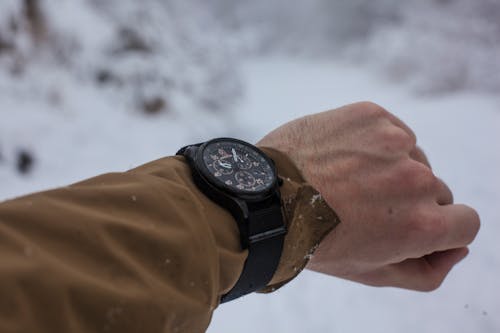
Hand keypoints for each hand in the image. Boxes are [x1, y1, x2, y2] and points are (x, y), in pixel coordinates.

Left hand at [258, 102, 479, 290]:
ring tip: (346, 181)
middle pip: (436, 190)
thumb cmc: (314, 240)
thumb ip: (426, 270)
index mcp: (420, 224)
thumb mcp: (371, 273)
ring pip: (412, 158)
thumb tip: (455, 249)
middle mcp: (415, 180)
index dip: (441, 227)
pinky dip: (374, 144)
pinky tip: (343, 158)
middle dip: (408, 200)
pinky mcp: (371, 116)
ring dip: (389, 169)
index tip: (414, 225)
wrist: (265, 199)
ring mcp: (394, 143)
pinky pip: (392, 132)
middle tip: (364, 206)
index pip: (466, 222)